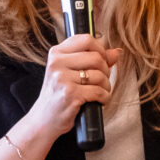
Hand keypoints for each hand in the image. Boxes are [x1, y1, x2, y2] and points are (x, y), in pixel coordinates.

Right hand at [20, 32, 119, 146]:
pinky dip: (105, 97)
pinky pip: (99, 91)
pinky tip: (100, 100)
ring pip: (100, 75)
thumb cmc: (59, 95)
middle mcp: (57, 63)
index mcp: (56, 53)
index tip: (102, 61)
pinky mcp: (70, 94)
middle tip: (101, 81)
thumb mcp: (70, 72)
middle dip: (106, 71)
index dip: (101, 50)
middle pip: (97, 57)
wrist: (43, 119)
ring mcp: (62, 79)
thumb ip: (93, 60)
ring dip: (106, 86)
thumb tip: (116, 51)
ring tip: (100, 92)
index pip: (87, 39)